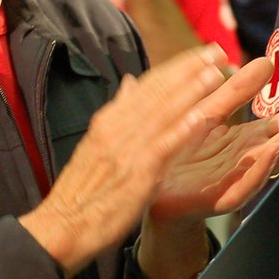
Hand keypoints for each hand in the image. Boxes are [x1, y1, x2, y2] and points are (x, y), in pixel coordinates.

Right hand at [18, 44, 230, 277]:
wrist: (61, 227)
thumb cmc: (83, 190)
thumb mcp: (96, 142)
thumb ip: (118, 112)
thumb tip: (130, 82)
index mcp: (109, 120)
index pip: (148, 85)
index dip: (178, 67)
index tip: (201, 52)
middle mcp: (117, 128)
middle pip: (158, 92)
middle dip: (189, 70)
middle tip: (216, 51)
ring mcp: (126, 151)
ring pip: (163, 114)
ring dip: (191, 92)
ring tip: (215, 74)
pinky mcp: (135, 175)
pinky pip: (162, 149)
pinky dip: (181, 131)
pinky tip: (201, 118)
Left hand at [136, 58, 278, 278]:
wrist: (147, 188)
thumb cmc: (179, 151)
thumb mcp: (209, 113)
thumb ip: (236, 90)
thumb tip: (265, 61)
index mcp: (250, 141)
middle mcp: (250, 160)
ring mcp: (239, 179)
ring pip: (273, 160)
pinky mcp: (222, 197)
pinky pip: (247, 183)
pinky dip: (261, 168)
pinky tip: (272, 151)